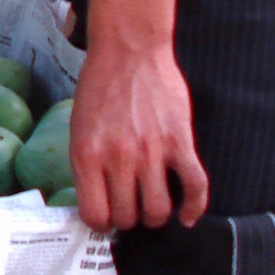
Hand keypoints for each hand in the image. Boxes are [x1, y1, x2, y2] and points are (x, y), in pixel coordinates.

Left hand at [68, 41, 208, 230]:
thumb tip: (96, 199)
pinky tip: (187, 215)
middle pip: (128, 216)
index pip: (95, 213)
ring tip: (152, 206)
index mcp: (86, 154)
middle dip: (129, 219)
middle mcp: (117, 157)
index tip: (106, 219)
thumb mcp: (78, 126)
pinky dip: (194, 208)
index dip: (101, 223)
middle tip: (130, 210)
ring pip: (159, 210)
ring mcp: (151, 151)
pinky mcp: (180, 142)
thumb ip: (87, 162)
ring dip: (156, 215)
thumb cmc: (99, 87)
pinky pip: (195, 187)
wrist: (129, 51)